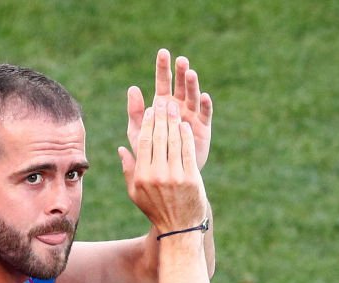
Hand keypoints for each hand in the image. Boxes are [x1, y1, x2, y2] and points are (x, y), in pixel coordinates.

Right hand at [118, 99, 206, 233]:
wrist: (179, 228)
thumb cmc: (155, 210)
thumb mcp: (135, 194)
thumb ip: (128, 170)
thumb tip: (121, 149)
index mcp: (141, 176)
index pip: (144, 142)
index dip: (148, 124)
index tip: (151, 111)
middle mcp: (156, 175)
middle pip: (159, 138)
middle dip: (162, 117)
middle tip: (165, 103)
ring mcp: (175, 177)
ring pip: (174, 141)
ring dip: (174, 122)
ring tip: (175, 109)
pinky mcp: (191, 178)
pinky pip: (187, 151)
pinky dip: (186, 136)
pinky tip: (185, 126)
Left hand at [127, 48, 212, 169]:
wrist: (167, 174)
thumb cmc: (150, 153)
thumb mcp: (139, 133)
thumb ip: (135, 112)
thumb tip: (132, 88)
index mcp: (163, 104)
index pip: (163, 82)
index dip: (163, 68)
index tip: (163, 52)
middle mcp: (179, 106)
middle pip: (180, 85)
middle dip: (180, 72)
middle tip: (181, 60)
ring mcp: (192, 116)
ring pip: (193, 97)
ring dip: (193, 85)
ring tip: (191, 74)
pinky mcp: (203, 128)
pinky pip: (205, 115)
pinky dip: (206, 106)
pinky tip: (205, 97)